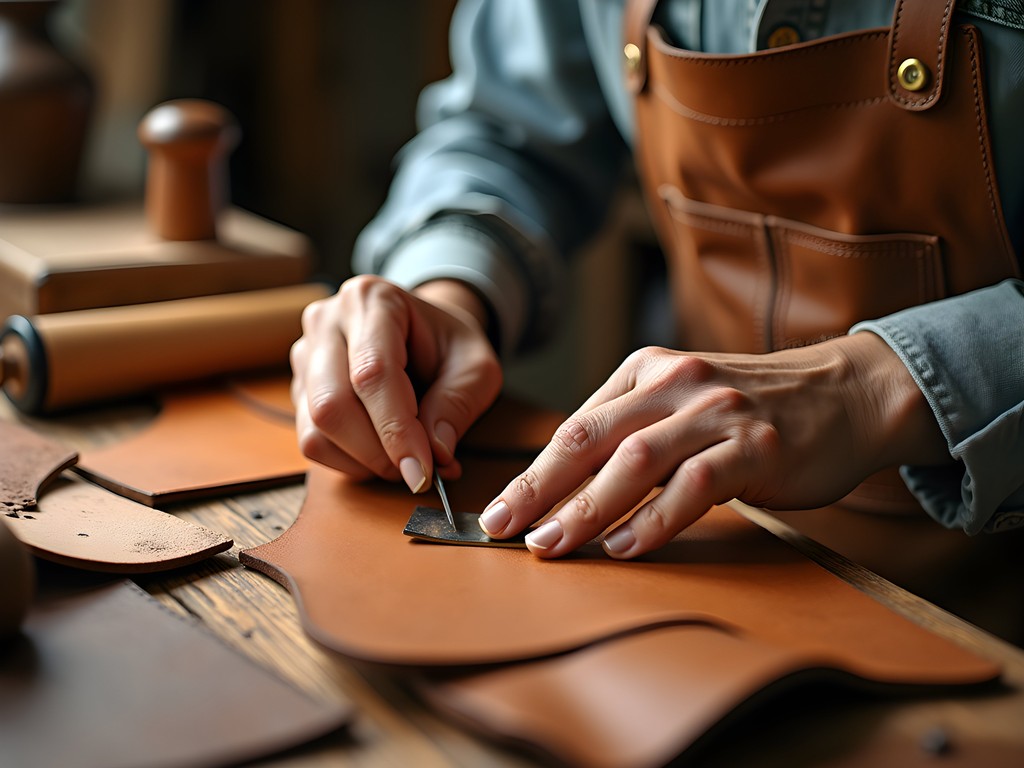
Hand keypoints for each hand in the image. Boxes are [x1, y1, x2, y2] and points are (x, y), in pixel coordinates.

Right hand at [290, 275, 501, 491]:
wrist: (424, 334)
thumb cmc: (449, 345)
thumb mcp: (476, 367)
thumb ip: (458, 404)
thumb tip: (435, 452)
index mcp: (373, 300)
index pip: (372, 373)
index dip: (396, 430)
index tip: (422, 472)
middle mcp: (327, 321)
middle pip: (333, 404)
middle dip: (379, 452)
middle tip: (418, 472)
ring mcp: (306, 354)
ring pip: (316, 429)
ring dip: (364, 461)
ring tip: (404, 459)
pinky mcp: (300, 388)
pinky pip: (311, 440)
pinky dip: (349, 461)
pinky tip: (381, 453)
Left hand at [478, 333, 948, 558]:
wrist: (845, 394)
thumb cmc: (753, 410)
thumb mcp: (682, 402)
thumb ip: (632, 432)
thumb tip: (568, 489)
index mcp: (647, 371)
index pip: (575, 426)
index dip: (533, 472)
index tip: (500, 511)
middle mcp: (675, 383)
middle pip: (590, 439)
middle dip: (539, 489)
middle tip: (503, 528)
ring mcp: (716, 412)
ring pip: (634, 461)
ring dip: (586, 508)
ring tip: (553, 544)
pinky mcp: (756, 446)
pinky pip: (694, 485)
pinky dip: (654, 518)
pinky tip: (625, 546)